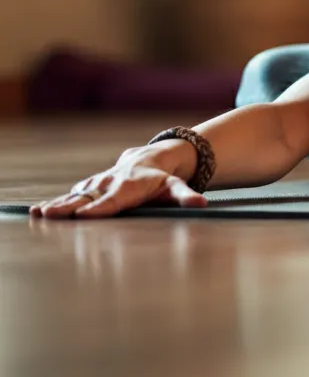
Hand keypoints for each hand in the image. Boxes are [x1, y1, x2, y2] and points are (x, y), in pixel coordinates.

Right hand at [29, 151, 206, 218]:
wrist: (150, 159)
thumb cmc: (164, 178)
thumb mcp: (177, 186)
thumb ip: (186, 196)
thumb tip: (202, 204)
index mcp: (130, 187)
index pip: (114, 200)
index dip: (100, 208)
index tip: (84, 216)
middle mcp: (110, 185)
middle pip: (88, 200)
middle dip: (70, 210)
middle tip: (51, 218)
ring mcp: (97, 186)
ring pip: (75, 198)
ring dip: (57, 207)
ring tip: (39, 215)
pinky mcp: (88, 187)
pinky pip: (70, 197)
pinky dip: (54, 204)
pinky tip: (38, 213)